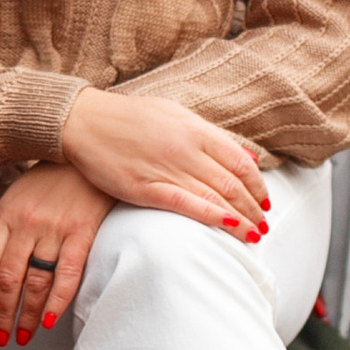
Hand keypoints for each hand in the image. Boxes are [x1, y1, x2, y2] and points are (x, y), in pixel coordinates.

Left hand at [0, 165, 112, 345]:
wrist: (89, 152)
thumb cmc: (50, 179)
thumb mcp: (13, 198)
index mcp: (4, 214)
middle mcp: (26, 223)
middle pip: (7, 279)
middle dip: (1, 314)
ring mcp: (55, 228)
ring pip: (35, 282)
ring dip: (28, 315)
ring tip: (23, 336)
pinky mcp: (82, 232)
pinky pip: (67, 274)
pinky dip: (57, 302)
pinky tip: (50, 321)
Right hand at [57, 84, 267, 240]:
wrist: (84, 121)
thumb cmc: (129, 118)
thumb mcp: (174, 114)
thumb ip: (210, 135)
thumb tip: (245, 155)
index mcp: (195, 129)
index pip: (240, 161)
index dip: (257, 184)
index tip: (265, 200)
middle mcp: (187, 149)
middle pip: (233, 183)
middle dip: (254, 207)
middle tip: (263, 224)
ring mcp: (167, 169)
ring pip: (217, 197)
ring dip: (241, 218)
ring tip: (254, 235)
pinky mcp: (147, 188)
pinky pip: (188, 205)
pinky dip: (213, 217)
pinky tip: (230, 227)